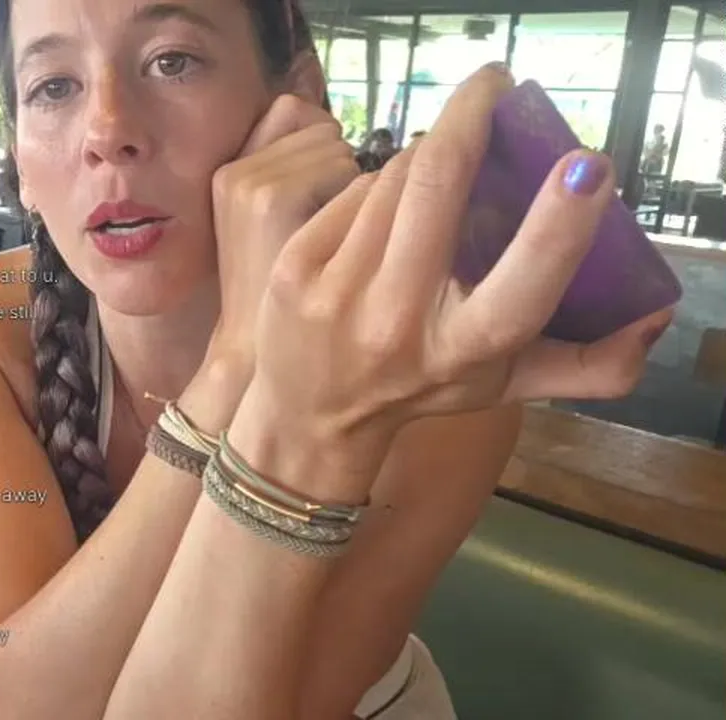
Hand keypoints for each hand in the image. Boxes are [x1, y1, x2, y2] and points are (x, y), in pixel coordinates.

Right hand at [207, 95, 359, 388]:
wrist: (257, 354)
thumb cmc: (278, 292)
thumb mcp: (267, 223)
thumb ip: (292, 168)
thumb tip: (342, 133)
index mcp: (229, 168)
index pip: (292, 112)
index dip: (318, 147)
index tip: (321, 192)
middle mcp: (235, 168)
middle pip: (318, 125)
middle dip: (336, 165)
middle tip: (324, 226)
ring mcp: (252, 183)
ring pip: (337, 147)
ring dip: (352, 184)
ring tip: (333, 240)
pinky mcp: (276, 201)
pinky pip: (348, 174)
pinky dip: (359, 203)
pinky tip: (342, 247)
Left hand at [251, 65, 671, 469]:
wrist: (312, 415)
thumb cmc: (423, 386)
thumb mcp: (505, 385)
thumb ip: (589, 364)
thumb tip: (655, 319)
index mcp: (464, 350)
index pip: (522, 289)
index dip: (559, 225)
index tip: (587, 164)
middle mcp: (397, 323)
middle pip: (437, 188)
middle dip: (471, 116)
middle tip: (495, 84)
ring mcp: (337, 292)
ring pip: (395, 177)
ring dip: (426, 156)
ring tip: (440, 168)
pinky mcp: (294, 267)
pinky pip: (353, 190)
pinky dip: (379, 185)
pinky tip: (386, 209)